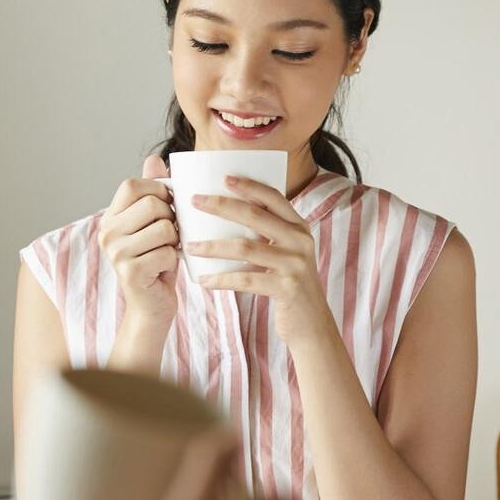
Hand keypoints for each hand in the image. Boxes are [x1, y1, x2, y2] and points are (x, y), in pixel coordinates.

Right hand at [99, 155, 179, 323]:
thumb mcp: (155, 223)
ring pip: (164, 228)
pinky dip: (174, 260)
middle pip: (152, 204)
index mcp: (110, 217)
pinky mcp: (130, 272)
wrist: (151, 306)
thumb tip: (154, 159)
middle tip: (168, 236)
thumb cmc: (157, 260)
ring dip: (175, 241)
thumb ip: (153, 191)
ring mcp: (116, 253)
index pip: (133, 185)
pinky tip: (163, 270)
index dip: (158, 191)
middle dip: (171, 218)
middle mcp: (107, 233)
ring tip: (166, 252)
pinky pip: (168, 252)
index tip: (166, 208)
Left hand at [184, 175, 332, 344]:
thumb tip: (225, 214)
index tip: (223, 177)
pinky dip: (221, 279)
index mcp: (299, 227)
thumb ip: (267, 234)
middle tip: (195, 201)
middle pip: (255, 215)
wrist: (311, 322)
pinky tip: (203, 280)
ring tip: (188, 246)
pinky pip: (245, 279)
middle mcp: (300, 241)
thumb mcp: (284, 253)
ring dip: (212, 246)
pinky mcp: (286, 287)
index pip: (274, 197)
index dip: (249, 186)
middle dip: (221, 205)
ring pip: (245, 247)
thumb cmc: (287, 284)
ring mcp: (295, 264)